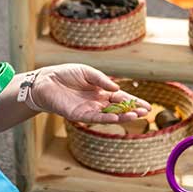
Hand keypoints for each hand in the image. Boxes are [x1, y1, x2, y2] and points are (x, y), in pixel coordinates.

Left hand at [29, 64, 150, 122]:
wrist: (45, 81)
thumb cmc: (65, 74)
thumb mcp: (87, 72)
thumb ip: (102, 80)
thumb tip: (116, 88)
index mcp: (101, 91)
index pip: (121, 98)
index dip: (134, 101)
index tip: (147, 106)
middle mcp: (97, 102)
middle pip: (118, 108)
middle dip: (132, 110)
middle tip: (146, 112)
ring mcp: (88, 109)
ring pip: (109, 115)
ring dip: (122, 117)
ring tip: (136, 116)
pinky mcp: (78, 115)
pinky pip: (95, 118)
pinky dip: (106, 119)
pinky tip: (117, 119)